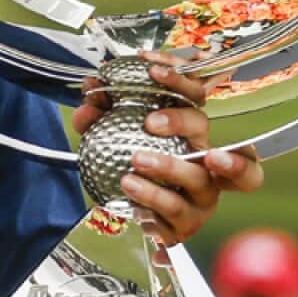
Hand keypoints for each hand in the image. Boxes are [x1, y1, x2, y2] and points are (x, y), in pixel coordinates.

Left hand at [72, 52, 263, 246]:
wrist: (130, 215)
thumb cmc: (132, 168)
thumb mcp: (112, 135)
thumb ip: (101, 113)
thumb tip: (91, 89)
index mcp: (188, 132)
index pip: (195, 97)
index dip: (182, 81)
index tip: (153, 70)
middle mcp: (202, 161)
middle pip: (206, 133)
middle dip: (181, 123)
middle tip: (149, 122)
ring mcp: (198, 196)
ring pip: (196, 180)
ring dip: (167, 169)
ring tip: (133, 165)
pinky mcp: (184, 226)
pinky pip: (174, 216)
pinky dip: (153, 206)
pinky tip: (132, 201)